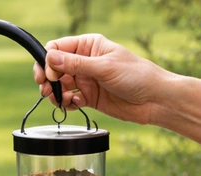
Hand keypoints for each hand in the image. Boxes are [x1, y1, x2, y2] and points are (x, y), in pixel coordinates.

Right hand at [32, 34, 171, 125]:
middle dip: (48, 78)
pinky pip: (70, 100)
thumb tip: (50, 58)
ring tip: (59, 99)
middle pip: (55, 68)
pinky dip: (66, 103)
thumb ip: (76, 64)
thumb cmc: (136, 76)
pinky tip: (73, 104)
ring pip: (60, 85)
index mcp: (89, 46)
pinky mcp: (89, 98)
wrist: (154, 99)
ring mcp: (87, 80)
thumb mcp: (104, 67)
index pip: (59, 48)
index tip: (49, 74)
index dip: (49, 60)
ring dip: (55, 93)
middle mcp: (85, 62)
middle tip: (46, 89)